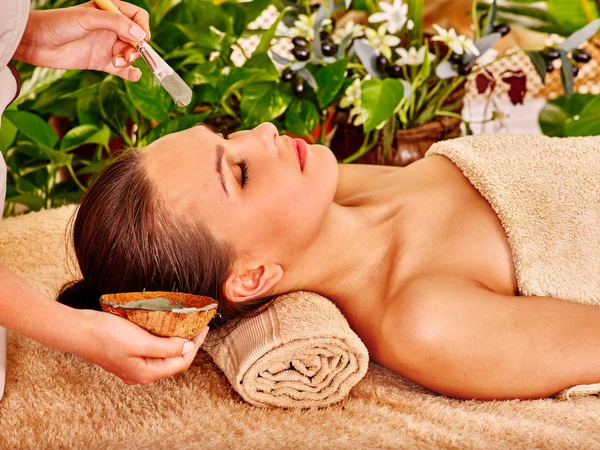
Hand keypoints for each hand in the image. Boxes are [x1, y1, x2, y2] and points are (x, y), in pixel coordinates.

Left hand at [13, 1, 150, 81]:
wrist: (36, 43)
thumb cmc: (58, 24)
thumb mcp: (88, 18)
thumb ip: (116, 23)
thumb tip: (141, 35)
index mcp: (109, 11)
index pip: (137, 17)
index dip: (143, 28)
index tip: (141, 39)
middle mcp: (111, 28)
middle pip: (137, 38)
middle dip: (136, 48)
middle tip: (126, 54)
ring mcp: (107, 46)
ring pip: (131, 54)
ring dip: (129, 60)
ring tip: (116, 62)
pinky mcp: (102, 62)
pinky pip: (123, 70)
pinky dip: (130, 73)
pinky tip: (134, 76)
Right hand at [76, 309, 208, 384]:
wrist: (78, 330)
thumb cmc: (106, 336)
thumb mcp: (141, 342)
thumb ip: (166, 348)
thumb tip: (186, 348)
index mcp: (147, 373)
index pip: (181, 362)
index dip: (194, 345)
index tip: (203, 328)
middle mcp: (140, 373)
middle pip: (172, 360)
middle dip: (186, 343)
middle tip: (196, 325)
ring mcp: (132, 364)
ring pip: (161, 354)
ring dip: (174, 340)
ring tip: (183, 324)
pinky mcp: (125, 353)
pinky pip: (150, 348)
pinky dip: (160, 338)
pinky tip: (162, 327)